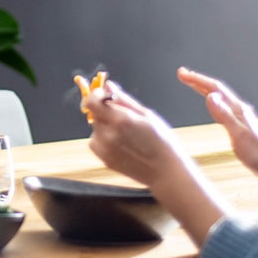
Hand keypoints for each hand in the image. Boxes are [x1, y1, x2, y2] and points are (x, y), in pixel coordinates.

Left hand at [85, 80, 227, 245]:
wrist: (166, 171)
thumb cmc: (162, 141)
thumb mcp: (147, 115)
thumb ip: (124, 100)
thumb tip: (109, 86)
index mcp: (120, 120)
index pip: (92, 102)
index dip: (96, 96)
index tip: (105, 96)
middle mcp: (109, 134)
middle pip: (95, 114)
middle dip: (105, 112)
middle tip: (125, 118)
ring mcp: (105, 149)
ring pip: (95, 128)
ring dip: (105, 126)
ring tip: (127, 134)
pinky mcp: (104, 159)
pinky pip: (96, 142)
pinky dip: (104, 139)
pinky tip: (122, 144)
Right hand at [176, 66, 257, 181]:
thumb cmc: (257, 153)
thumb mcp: (237, 134)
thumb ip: (224, 115)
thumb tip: (210, 96)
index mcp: (237, 109)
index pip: (215, 89)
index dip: (198, 80)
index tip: (182, 74)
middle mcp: (238, 109)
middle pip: (216, 90)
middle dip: (198, 81)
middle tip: (183, 74)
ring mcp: (239, 117)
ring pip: (219, 97)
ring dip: (204, 89)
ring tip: (193, 84)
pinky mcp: (239, 125)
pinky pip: (221, 107)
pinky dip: (211, 101)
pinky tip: (211, 105)